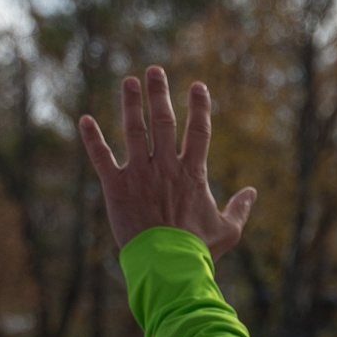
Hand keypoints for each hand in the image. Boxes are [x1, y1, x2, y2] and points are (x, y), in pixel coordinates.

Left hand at [78, 66, 256, 255]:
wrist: (168, 265)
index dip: (199, 106)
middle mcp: (166, 167)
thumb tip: (252, 192)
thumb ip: (240, 208)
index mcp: (193, 174)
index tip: (197, 85)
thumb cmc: (199, 250)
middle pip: (163, 120)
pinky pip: (101, 158)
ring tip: (128, 81)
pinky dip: (92, 139)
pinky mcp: (116, 187)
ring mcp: (140, 174)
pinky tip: (84, 119)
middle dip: (159, 93)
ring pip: (133, 130)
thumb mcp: (228, 230)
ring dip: (130, 103)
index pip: (199, 131)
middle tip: (154, 70)